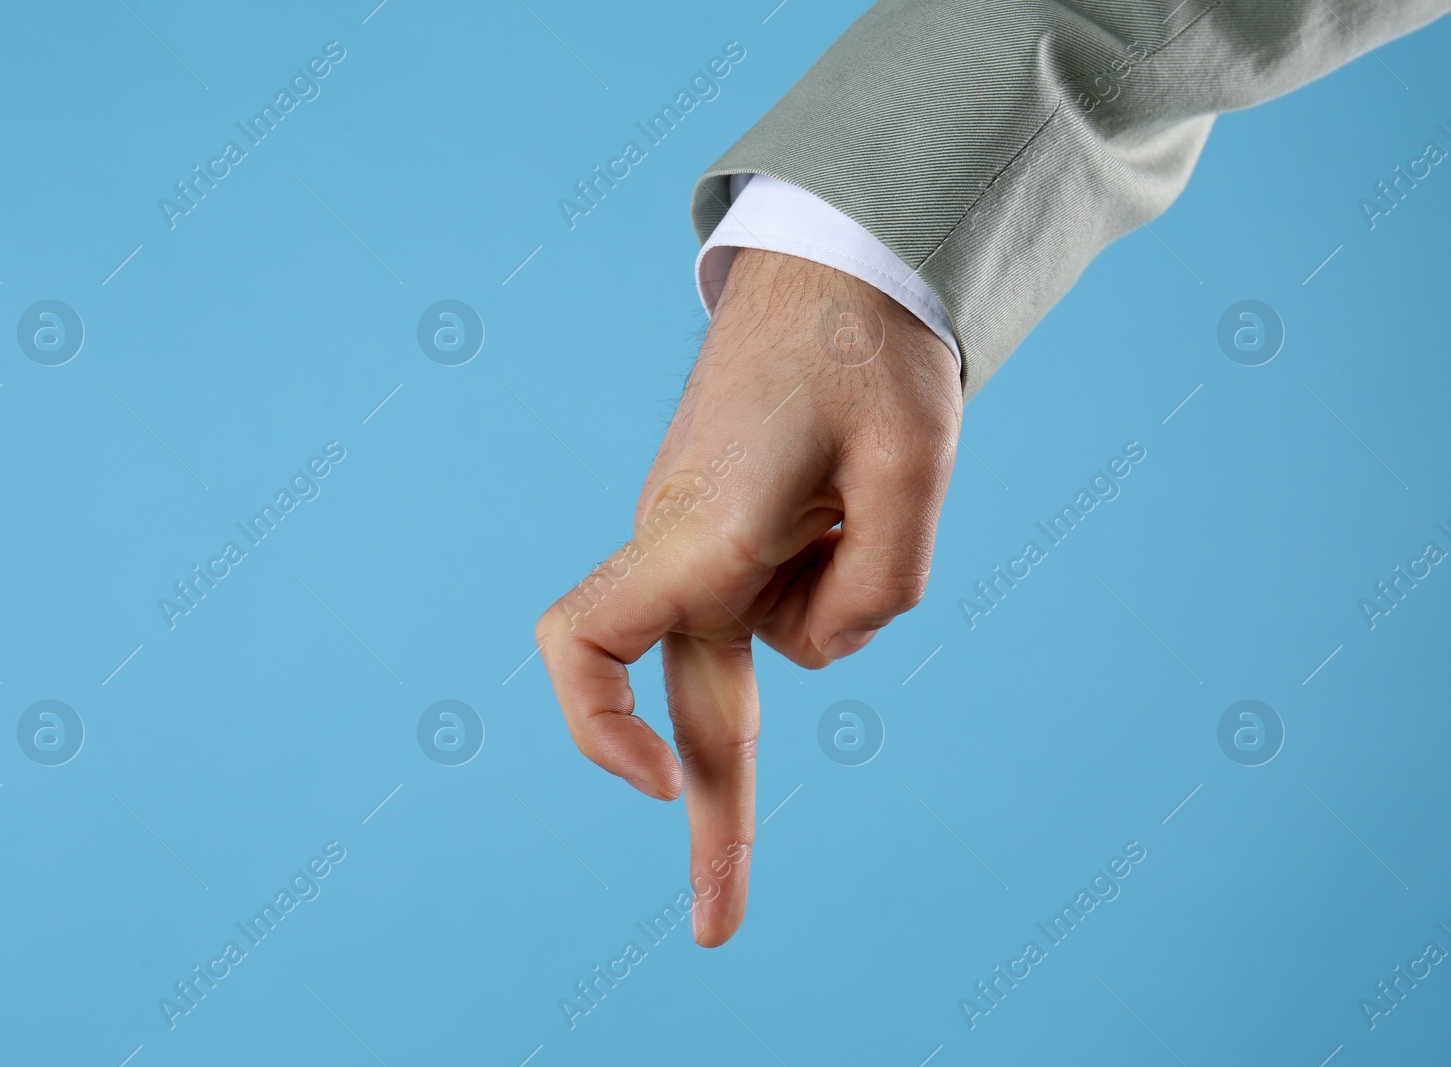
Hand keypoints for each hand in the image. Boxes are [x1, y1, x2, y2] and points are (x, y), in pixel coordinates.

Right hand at [535, 247, 961, 945]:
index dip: (596, 727)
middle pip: (686, 702)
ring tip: (868, 489)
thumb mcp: (916, 463)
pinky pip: (787, 598)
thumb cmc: (867, 346)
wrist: (836, 264)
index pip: (585, 641)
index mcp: (701, 532)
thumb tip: (822, 647)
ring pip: (772, 638)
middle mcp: (681, 548)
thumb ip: (877, 588)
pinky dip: (837, 571)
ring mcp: (701, 543)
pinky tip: (851, 498)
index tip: (662, 782)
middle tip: (718, 934)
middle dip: (715, 815)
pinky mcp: (730, 535)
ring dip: (838, 595)